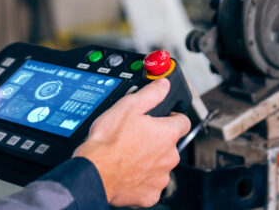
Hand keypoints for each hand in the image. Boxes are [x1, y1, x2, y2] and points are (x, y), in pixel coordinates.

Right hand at [73, 78, 190, 207]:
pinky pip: (150, 184)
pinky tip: (128, 171)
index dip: (173, 117)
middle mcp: (170, 156)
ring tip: (129, 155)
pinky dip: (142, 179)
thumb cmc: (108, 141)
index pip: (183, 122)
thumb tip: (163, 85)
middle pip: (170, 145)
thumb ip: (151, 94)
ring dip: (150, 160)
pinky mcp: (150, 194)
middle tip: (137, 137)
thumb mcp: (128, 106)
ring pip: (161, 165)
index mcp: (167, 134)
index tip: (164, 118)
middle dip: (157, 141)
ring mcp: (161, 177)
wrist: (95, 171)